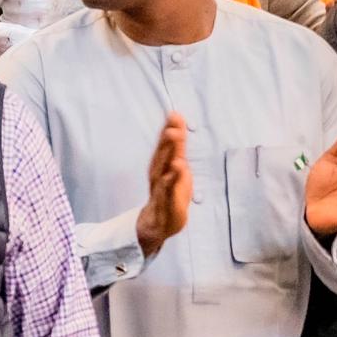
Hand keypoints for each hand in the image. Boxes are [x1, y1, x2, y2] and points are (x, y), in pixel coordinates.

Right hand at [135, 112, 192, 259]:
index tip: (175, 114)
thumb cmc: (169, 191)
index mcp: (161, 164)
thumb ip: (177, 146)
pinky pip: (170, 189)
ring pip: (164, 169)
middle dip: (168, 140)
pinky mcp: (168, 201)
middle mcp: (158, 173)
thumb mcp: (176, 166)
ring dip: (169, 155)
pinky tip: (178, 167)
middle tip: (173, 124)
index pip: (165, 144)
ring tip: (175, 140)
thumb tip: (176, 122)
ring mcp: (162, 187)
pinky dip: (173, 178)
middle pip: (163, 154)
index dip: (169, 129)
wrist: (159, 222)